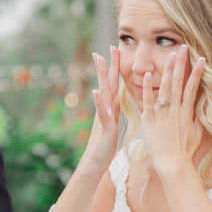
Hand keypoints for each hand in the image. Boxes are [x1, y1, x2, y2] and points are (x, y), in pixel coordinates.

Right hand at [83, 47, 120, 173]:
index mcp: (110, 108)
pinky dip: (98, 101)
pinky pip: (101, 113)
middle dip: (109, 64)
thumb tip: (116, 100)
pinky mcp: (105, 128)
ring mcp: (104, 117)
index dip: (115, 68)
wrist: (95, 165)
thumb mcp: (112, 126)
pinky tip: (96, 90)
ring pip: (103, 92)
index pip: (114, 84)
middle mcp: (105, 109)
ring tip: (99, 59)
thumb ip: (113, 112)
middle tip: (110, 45)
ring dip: (101, 75)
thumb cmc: (104, 148)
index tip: (116, 50)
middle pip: (108, 82)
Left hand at [140, 45, 206, 175]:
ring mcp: (163, 114)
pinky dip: (147, 88)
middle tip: (184, 47)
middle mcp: (176, 110)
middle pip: (180, 82)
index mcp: (186, 112)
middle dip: (181, 63)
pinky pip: (148, 101)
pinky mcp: (150, 120)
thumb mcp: (196, 135)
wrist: (174, 165)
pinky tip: (147, 74)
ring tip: (170, 54)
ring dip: (168, 70)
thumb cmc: (185, 153)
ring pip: (166, 87)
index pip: (193, 87)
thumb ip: (198, 121)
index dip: (197, 72)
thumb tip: (202, 113)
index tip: (200, 59)